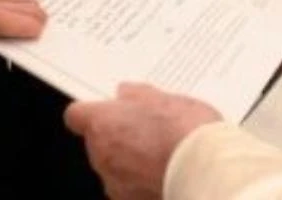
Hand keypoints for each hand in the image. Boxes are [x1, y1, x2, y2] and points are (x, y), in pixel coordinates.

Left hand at [64, 84, 222, 199]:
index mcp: (103, 124)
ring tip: (163, 152)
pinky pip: (130, 188)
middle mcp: (102, 156)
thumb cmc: (185, 133)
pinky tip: (167, 172)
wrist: (205, 172)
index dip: (92, 111)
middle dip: (118, 136)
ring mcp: (115, 184)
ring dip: (131, 161)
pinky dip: (143, 181)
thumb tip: (127, 93)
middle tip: (148, 128)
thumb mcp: (167, 99)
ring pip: (115, 167)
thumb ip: (139, 95)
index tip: (108, 109)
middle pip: (98, 142)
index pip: (76, 115)